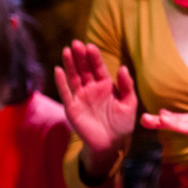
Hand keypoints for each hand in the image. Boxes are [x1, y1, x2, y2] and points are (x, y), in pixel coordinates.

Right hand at [54, 40, 136, 166]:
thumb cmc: (122, 124)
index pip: (98, 68)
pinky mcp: (72, 108)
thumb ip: (127, 86)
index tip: (91, 46)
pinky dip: (61, 82)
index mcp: (106, 86)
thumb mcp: (129, 104)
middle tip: (77, 43)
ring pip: (74, 77)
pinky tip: (58, 69)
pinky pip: (65, 93)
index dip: (94, 57)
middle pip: (85, 69)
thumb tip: (123, 67)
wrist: (111, 144)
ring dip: (70, 64)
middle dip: (81, 56)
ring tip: (67, 50)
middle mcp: (92, 89)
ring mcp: (81, 97)